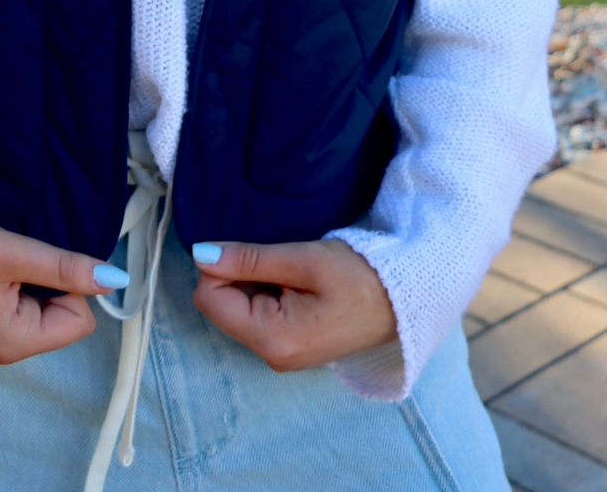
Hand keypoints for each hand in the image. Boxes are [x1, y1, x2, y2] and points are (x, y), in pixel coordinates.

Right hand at [0, 202, 127, 369]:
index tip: (31, 261)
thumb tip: (115, 280)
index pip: (79, 322)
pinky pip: (10, 312)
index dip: (66, 284)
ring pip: (35, 313)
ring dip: (24, 283)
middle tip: (6, 261)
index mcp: (10, 345)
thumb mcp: (14, 252)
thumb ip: (66, 268)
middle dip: (44, 284)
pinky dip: (5, 287)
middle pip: (57, 320)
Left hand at [190, 238, 397, 371]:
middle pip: (222, 306)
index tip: (251, 250)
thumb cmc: (359, 276)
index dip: (219, 266)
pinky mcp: (291, 347)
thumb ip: (248, 259)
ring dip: (254, 283)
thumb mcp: (303, 259)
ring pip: (239, 309)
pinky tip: (296, 284)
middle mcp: (272, 356)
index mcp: (272, 339)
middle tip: (278, 261)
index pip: (210, 298)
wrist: (405, 300)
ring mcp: (281, 355)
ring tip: (292, 273)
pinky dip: (267, 293)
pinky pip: (258, 316)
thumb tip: (201, 255)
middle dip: (238, 276)